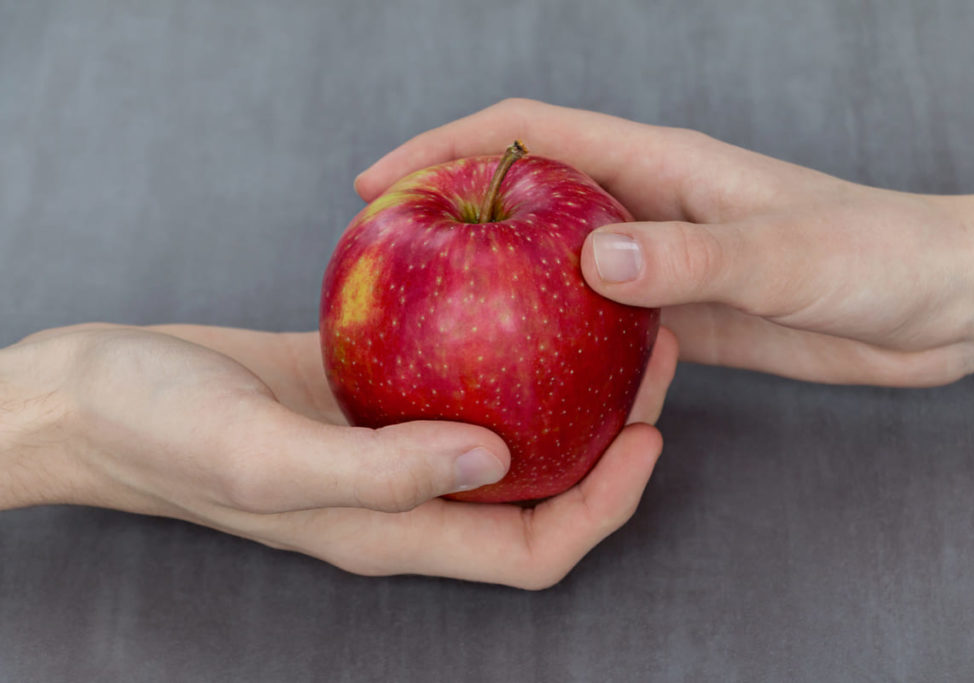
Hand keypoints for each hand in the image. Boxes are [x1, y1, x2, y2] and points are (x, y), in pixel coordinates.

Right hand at [0, 323, 676, 588]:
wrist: (102, 392)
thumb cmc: (166, 433)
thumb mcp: (265, 455)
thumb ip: (379, 471)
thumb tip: (499, 462)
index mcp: (393, 531)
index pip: (531, 551)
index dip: (604, 506)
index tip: (649, 436)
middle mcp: (405, 497)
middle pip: (539, 490)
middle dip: (608, 440)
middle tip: (651, 361)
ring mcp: (389, 446)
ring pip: (507, 433)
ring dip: (565, 390)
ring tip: (609, 323)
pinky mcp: (369, 396)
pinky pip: (454, 381)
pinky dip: (499, 352)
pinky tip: (519, 292)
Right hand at [358, 98, 973, 385]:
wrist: (940, 304)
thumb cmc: (880, 258)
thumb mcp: (787, 255)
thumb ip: (692, 257)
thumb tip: (591, 258)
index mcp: (660, 167)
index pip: (530, 133)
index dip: (446, 146)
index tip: (377, 183)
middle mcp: (648, 206)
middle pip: (524, 198)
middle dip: (451, 216)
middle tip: (383, 261)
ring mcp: (660, 260)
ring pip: (551, 264)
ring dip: (494, 284)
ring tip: (434, 322)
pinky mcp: (679, 313)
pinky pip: (596, 321)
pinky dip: (552, 338)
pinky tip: (525, 372)